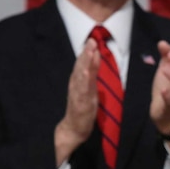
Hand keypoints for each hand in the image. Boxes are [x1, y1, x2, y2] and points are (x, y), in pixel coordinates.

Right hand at [55, 38, 99, 164]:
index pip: (83, 64)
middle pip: (80, 67)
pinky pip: (82, 90)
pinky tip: (85, 73)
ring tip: (89, 52)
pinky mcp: (80, 103)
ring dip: (84, 63)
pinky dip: (83, 81)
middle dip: (86, 54)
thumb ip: (93, 72)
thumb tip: (96, 55)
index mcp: (78, 81)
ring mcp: (78, 94)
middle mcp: (76, 85)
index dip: (87, 52)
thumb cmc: (82, 106)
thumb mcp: (90, 87)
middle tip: (91, 41)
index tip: (92, 40)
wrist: (73, 128)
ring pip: (80, 76)